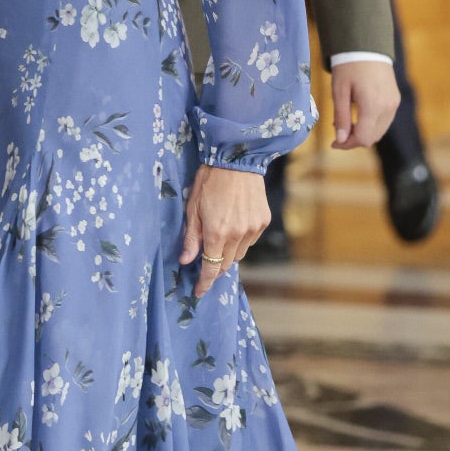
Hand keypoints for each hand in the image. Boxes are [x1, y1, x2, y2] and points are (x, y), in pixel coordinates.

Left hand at [179, 164, 270, 297]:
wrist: (236, 159)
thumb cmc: (209, 181)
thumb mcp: (193, 208)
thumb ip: (191, 237)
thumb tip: (186, 260)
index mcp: (217, 232)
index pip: (212, 268)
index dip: (204, 282)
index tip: (198, 291)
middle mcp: (238, 234)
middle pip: (227, 263)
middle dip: (215, 265)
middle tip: (206, 257)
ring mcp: (253, 228)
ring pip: (240, 253)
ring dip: (229, 251)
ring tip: (221, 234)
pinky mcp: (263, 221)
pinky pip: (251, 240)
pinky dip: (242, 239)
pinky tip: (235, 223)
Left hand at [330, 58, 399, 148]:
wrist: (367, 47)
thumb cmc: (349, 67)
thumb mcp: (339, 92)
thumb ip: (341, 117)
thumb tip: (340, 140)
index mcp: (373, 106)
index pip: (363, 138)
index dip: (347, 144)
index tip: (334, 142)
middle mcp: (387, 107)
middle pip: (372, 138)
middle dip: (354, 140)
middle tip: (338, 133)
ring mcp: (394, 104)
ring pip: (379, 131)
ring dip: (363, 133)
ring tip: (346, 123)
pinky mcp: (395, 100)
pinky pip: (384, 121)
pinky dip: (371, 124)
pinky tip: (358, 116)